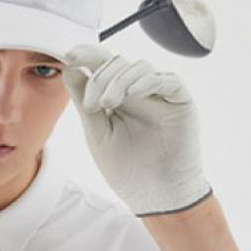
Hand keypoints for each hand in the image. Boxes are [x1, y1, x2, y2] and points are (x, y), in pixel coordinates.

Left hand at [61, 44, 211, 216]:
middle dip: (100, 77)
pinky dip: (146, 81)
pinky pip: (167, 79)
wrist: (154, 196)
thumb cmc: (127, 169)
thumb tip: (69, 68)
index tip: (70, 56)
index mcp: (118, 96)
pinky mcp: (180, 101)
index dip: (88, 54)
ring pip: (140, 67)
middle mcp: (139, 91)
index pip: (103, 65)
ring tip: (107, 105)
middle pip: (119, 62)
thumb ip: (84, 101)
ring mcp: (161, 95)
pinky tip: (131, 95)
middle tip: (91, 104)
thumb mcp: (97, 133)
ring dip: (119, 80)